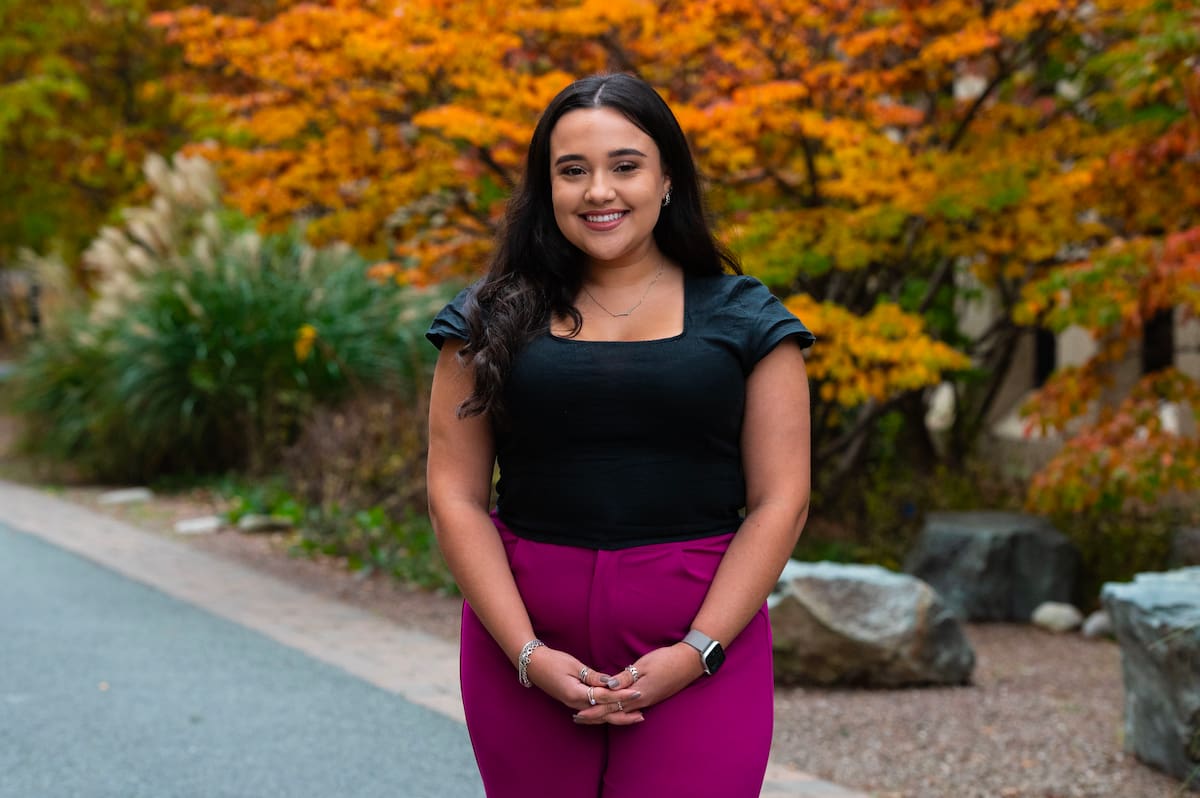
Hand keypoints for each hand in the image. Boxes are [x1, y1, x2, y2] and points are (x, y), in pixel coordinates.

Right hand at [524, 646, 643, 723]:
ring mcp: (573, 705)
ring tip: (633, 717)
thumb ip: (592, 676)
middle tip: (642, 715)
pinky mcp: (572, 702)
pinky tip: (613, 713)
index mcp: (576, 694)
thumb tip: (609, 683)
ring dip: (616, 716)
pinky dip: (605, 714)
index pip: (604, 697)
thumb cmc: (553, 661)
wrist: (533, 665)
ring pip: (599, 715)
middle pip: (603, 713)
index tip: (637, 693)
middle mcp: (575, 704)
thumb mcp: (574, 666)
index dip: (622, 696)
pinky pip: (592, 712)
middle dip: (623, 713)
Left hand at [572, 642, 703, 723]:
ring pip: (622, 712)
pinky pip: (631, 708)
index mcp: (638, 694)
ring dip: (606, 714)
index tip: (578, 714)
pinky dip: (618, 710)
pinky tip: (614, 710)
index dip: (594, 710)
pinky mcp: (652, 697)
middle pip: (614, 712)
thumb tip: (608, 687)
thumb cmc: (666, 660)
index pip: (610, 705)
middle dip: (595, 716)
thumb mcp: (644, 665)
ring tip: (591, 716)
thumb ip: (625, 677)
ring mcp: (648, 700)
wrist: (690, 663)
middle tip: (577, 719)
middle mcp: (642, 701)